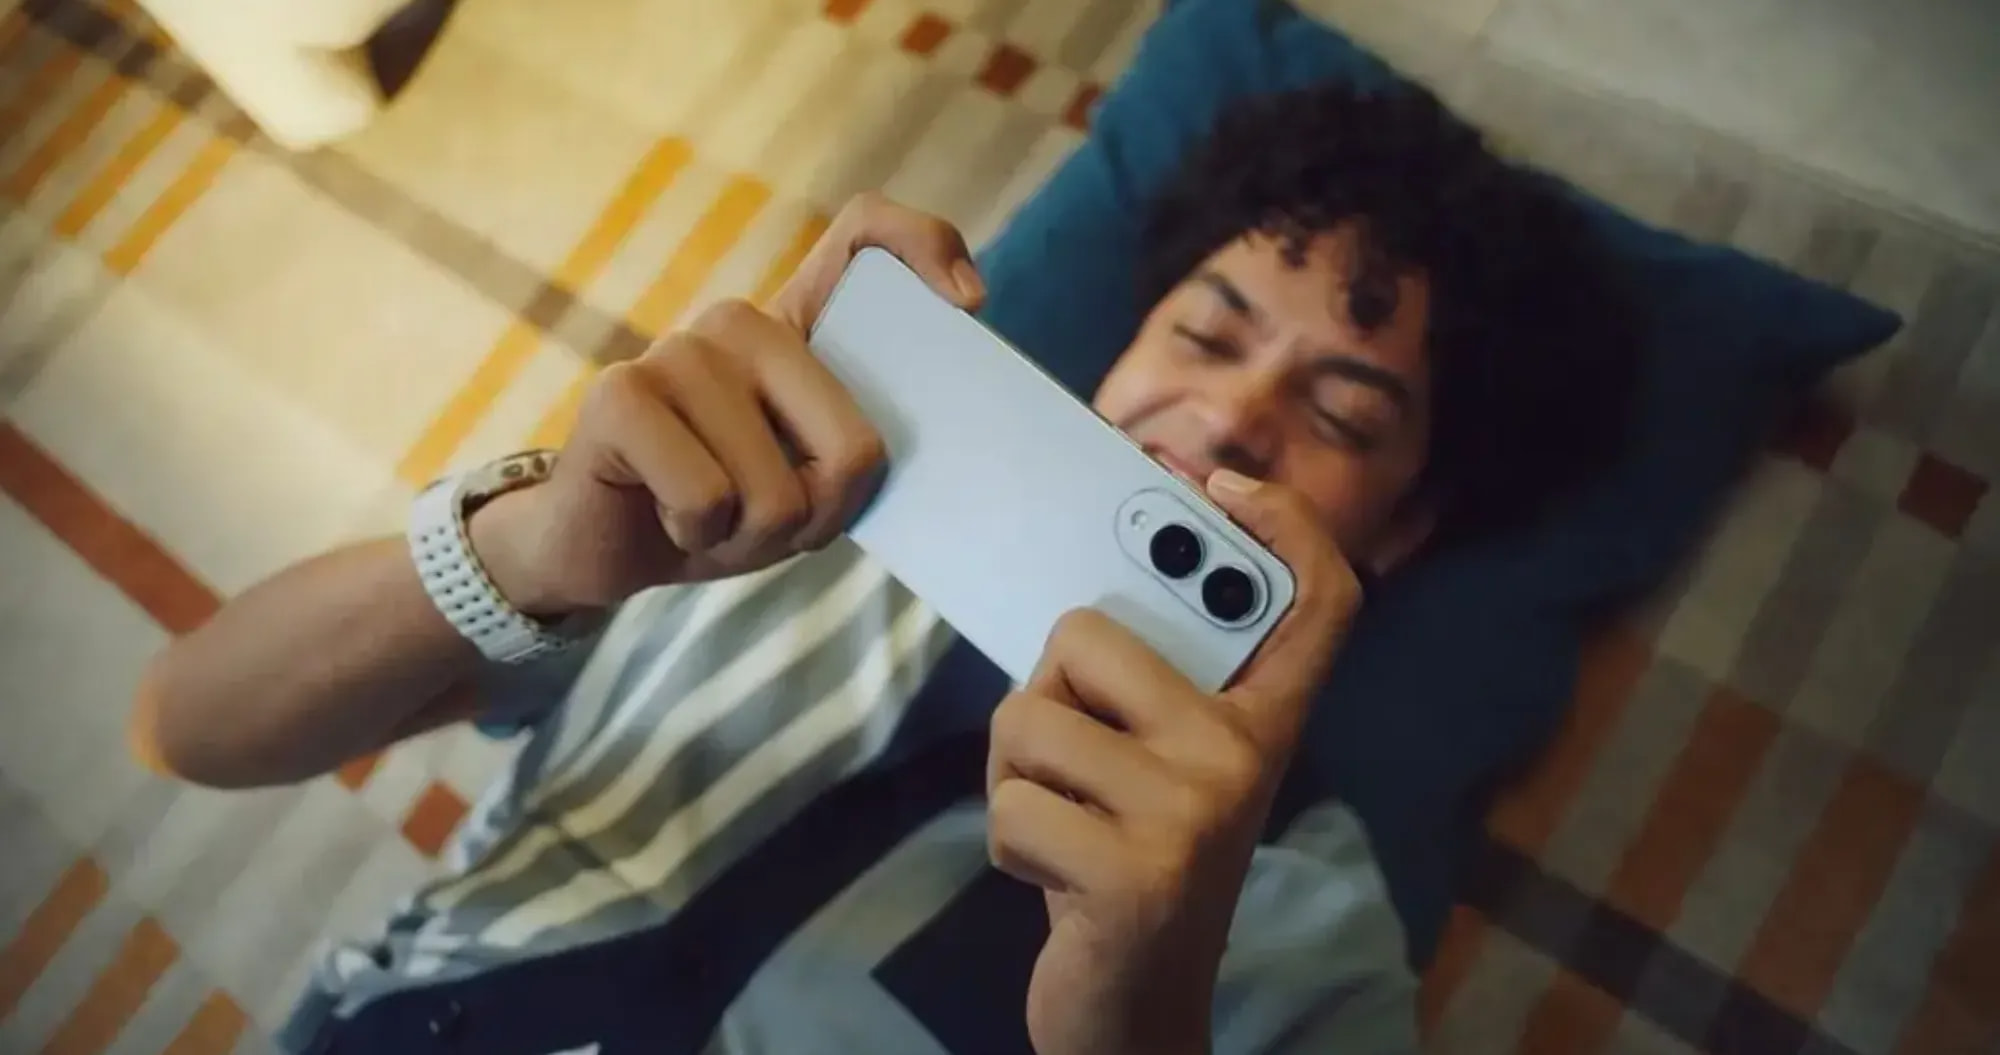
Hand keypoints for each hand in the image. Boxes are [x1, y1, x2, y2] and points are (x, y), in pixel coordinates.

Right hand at [472, 194, 984, 613]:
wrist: (610, 548)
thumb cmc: (725, 511)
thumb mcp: (809, 485)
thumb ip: (854, 451)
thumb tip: (896, 451)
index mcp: (797, 328)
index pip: (864, 232)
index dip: (925, 243)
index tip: (969, 306)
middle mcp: (740, 321)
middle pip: (854, 442)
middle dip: (823, 518)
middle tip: (772, 522)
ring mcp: (678, 349)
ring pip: (776, 490)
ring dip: (752, 539)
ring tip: (711, 521)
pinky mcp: (620, 392)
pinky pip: (709, 498)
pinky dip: (699, 538)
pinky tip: (668, 518)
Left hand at [985, 470, 1362, 1054]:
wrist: (1135, 1007)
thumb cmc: (1127, 859)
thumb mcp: (1159, 768)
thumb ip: (1143, 685)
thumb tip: (1078, 594)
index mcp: (1264, 721)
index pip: (1321, 599)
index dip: (1285, 522)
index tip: (1219, 486)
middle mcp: (1247, 758)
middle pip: (1087, 633)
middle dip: (1044, 690)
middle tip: (1078, 761)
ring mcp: (1196, 813)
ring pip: (1028, 716)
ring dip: (1014, 777)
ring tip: (1064, 826)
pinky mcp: (1136, 873)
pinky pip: (1009, 802)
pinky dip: (1008, 841)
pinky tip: (1057, 879)